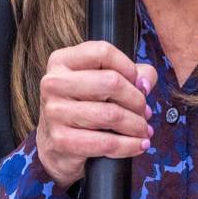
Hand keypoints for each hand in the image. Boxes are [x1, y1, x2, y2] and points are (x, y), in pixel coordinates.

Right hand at [36, 41, 157, 187]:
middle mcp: (53, 83)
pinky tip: (138, 145)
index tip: (139, 84)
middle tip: (145, 112)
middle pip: (111, 82)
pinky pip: (105, 142)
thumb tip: (145, 84)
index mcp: (62, 61)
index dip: (129, 68)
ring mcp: (54, 112)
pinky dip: (129, 145)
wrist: (58, 146)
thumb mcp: (105, 81)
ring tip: (143, 129)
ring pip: (111, 114)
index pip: (103, 52)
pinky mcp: (60, 140)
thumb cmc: (86, 106)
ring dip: (136, 125)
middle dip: (137, 100)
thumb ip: (134, 73)